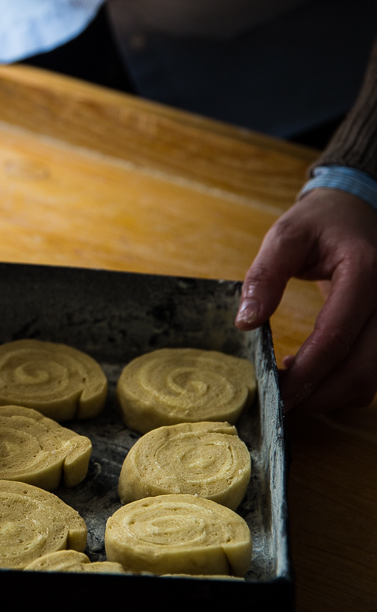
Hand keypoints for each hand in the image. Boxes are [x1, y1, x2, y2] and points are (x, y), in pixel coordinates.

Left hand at [236, 188, 376, 414]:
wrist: (357, 210)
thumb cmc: (320, 222)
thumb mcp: (286, 235)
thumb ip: (265, 275)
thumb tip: (246, 322)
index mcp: (364, 274)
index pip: (336, 337)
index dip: (306, 372)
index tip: (276, 391)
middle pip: (362, 369)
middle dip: (320, 394)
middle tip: (279, 401)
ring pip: (371, 377)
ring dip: (332, 393)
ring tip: (290, 384)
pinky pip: (372, 370)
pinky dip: (343, 382)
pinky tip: (310, 371)